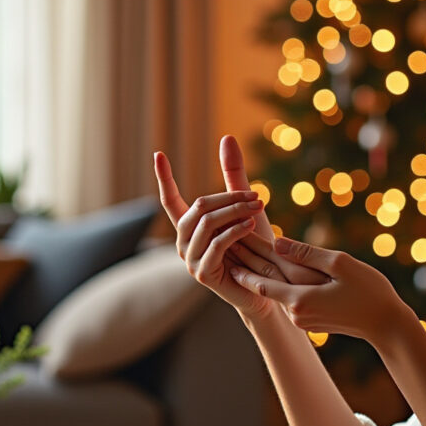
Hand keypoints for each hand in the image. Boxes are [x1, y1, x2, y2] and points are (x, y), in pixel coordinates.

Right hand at [153, 137, 325, 320]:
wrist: (267, 288)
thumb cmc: (255, 248)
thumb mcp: (244, 209)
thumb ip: (233, 178)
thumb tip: (226, 137)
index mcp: (189, 228)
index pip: (170, 200)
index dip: (163, 178)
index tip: (158, 155)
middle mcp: (184, 242)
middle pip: (198, 207)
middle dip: (228, 197)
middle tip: (257, 195)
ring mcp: (190, 259)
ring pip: (207, 223)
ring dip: (235, 211)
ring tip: (258, 206)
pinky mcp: (202, 273)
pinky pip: (216, 244)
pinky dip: (234, 231)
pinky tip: (249, 224)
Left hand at [228, 236, 416, 347]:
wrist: (387, 324)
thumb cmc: (370, 290)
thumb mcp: (340, 264)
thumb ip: (306, 254)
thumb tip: (277, 241)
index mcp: (301, 299)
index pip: (261, 279)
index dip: (243, 260)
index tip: (228, 241)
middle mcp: (296, 312)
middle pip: (263, 284)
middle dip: (244, 262)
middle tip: (225, 242)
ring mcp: (302, 319)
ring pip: (275, 290)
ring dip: (258, 271)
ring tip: (239, 250)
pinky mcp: (310, 320)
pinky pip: (287, 296)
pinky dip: (276, 281)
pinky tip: (267, 267)